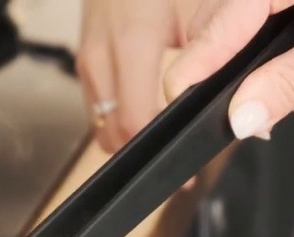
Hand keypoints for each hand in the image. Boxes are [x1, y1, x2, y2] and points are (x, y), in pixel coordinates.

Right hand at [78, 0, 198, 151]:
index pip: (134, 120)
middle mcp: (100, 59)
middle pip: (113, 134)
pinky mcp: (82, 65)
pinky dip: (117, 120)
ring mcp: (86, 64)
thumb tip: (211, 97)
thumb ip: (201, 58)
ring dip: (127, 138)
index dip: (157, 148)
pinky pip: (97, 110)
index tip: (181, 164)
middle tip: (174, 153)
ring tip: (159, 136)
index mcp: (131, 44)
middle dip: (142, 151)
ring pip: (101, 128)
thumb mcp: (189, 14)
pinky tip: (142, 113)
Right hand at [164, 0, 293, 138]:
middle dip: (244, 87)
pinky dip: (280, 59)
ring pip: (240, 40)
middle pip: (218, 41)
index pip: (208, 39)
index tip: (190, 122)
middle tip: (283, 116)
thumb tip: (244, 118)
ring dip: (266, 77)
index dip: (193, 85)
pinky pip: (261, 30)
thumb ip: (292, 81)